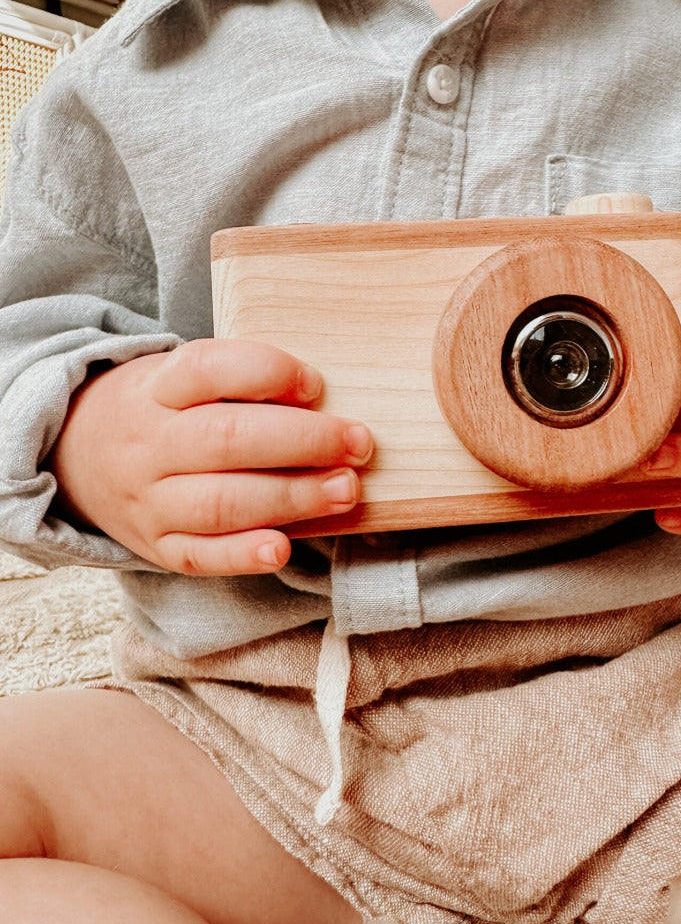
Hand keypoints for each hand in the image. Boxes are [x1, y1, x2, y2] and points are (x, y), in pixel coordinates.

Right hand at [49, 339, 372, 575]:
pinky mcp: (157, 545)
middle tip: (358, 444)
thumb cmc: (164, 411)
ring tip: (346, 491)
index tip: (317, 385)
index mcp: (158, 387)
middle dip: (304, 442)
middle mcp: (149, 443)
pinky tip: (282, 548)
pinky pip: (200, 555)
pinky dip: (243, 554)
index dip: (269, 373)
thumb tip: (325, 400)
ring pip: (222, 502)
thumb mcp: (184, 377)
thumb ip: (242, 382)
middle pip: (227, 440)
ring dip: (293, 498)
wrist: (78, 455)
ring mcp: (149, 499)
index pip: (210, 369)